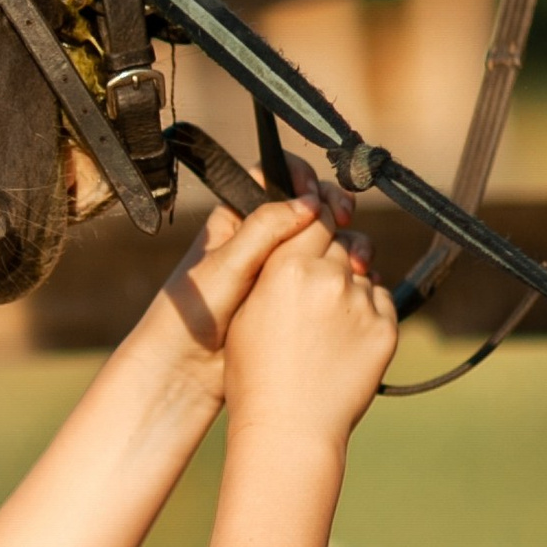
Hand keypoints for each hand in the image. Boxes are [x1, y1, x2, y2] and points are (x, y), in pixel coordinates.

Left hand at [148, 159, 370, 384]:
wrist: (189, 368)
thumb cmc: (194, 313)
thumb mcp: (229, 262)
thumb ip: (266, 228)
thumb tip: (310, 203)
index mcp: (238, 218)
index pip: (277, 178)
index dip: (303, 179)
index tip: (319, 198)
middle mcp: (262, 238)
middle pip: (310, 207)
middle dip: (333, 210)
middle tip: (344, 220)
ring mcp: (281, 268)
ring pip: (325, 241)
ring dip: (346, 244)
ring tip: (356, 260)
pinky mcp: (294, 296)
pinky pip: (327, 275)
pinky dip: (346, 274)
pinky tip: (358, 280)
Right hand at [219, 195, 400, 452]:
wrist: (289, 426)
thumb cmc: (256, 374)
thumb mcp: (248, 311)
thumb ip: (274, 268)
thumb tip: (297, 239)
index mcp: (288, 267)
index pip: (315, 216)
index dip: (315, 219)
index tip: (315, 225)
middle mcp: (329, 277)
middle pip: (342, 240)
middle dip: (334, 251)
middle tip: (319, 280)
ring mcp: (361, 303)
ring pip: (364, 270)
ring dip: (352, 281)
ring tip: (329, 317)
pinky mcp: (385, 328)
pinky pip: (382, 300)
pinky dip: (368, 309)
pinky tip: (345, 336)